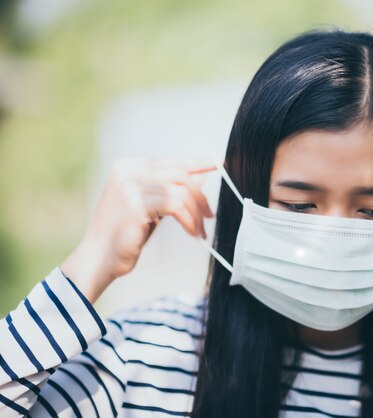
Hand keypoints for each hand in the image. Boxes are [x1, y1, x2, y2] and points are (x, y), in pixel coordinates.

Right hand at [61, 158, 215, 302]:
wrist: (99, 258)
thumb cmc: (125, 234)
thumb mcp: (152, 208)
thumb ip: (171, 190)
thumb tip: (200, 177)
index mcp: (127, 167)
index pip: (170, 162)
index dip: (197, 163)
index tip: (218, 164)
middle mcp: (127, 171)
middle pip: (180, 175)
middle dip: (200, 197)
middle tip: (210, 215)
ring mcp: (129, 186)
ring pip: (181, 192)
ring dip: (196, 213)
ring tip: (199, 230)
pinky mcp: (135, 203)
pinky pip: (176, 206)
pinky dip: (189, 220)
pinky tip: (192, 233)